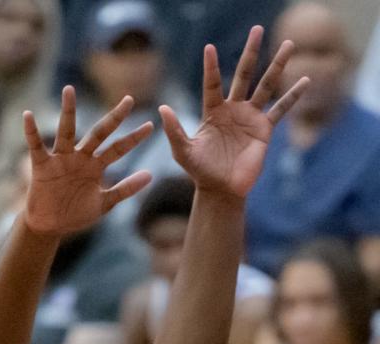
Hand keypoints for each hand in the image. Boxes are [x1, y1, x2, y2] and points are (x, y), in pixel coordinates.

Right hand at [23, 90, 152, 239]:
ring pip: (66, 131)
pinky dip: (31, 132)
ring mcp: (61, 159)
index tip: (150, 126)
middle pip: (99, 133)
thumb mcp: (103, 203)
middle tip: (129, 100)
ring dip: (67, 111)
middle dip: (114, 118)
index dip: (133, 139)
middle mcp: (80, 157)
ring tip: (69, 90)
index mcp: (95, 166)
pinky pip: (36, 146)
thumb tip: (150, 176)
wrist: (50, 227)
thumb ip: (125, 189)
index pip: (118, 149)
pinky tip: (28, 116)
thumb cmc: (75, 214)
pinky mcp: (42, 166)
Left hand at [161, 26, 308, 200]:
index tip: (209, 47)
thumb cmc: (200, 171)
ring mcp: (251, 117)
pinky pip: (281, 109)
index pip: (212, 84)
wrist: (221, 190)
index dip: (210, 67)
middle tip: (257, 28)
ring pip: (266, 86)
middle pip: (244, 74)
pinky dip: (293, 96)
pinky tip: (306, 80)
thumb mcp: (183, 151)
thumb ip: (174, 130)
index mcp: (213, 112)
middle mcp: (234, 109)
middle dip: (251, 52)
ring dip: (277, 65)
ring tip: (288, 43)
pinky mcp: (264, 130)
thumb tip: (162, 109)